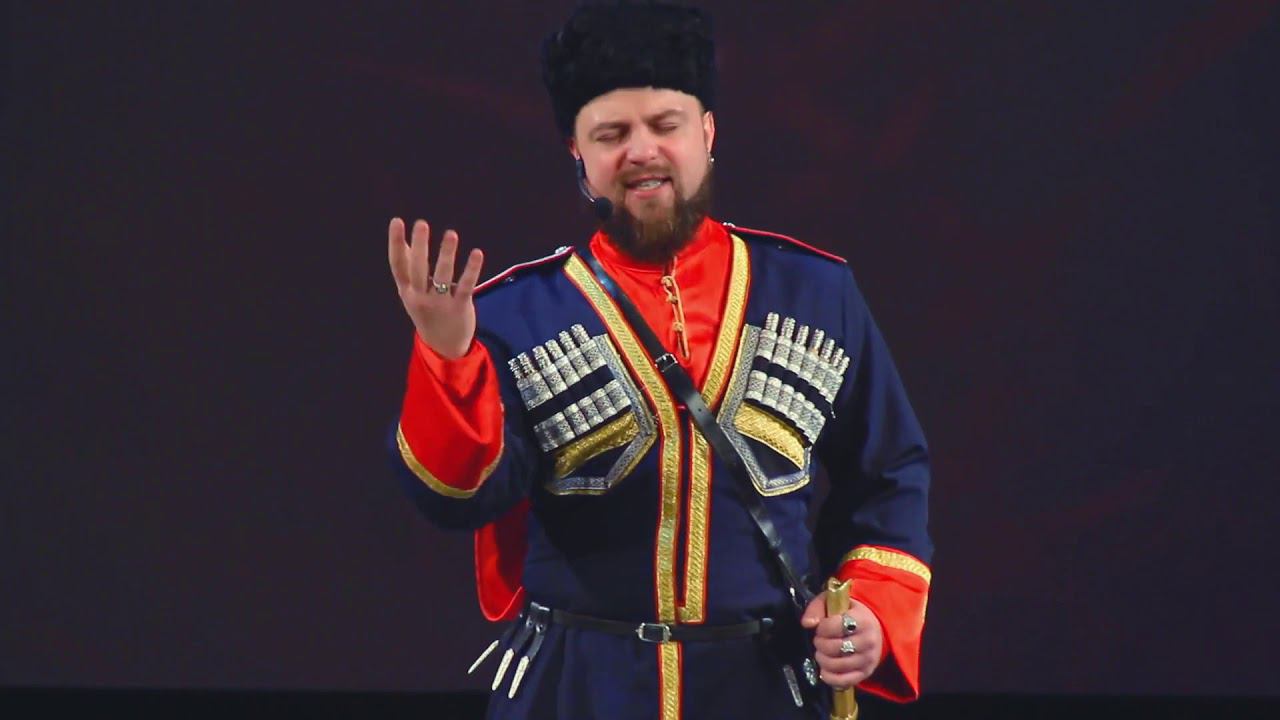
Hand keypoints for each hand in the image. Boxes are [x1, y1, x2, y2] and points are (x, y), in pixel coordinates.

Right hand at [387, 218, 484, 358]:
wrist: (443, 347)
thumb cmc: (427, 312)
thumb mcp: (413, 293)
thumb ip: (409, 267)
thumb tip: (403, 240)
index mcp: (407, 291)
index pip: (398, 265)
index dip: (395, 243)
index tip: (397, 221)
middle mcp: (420, 297)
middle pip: (418, 269)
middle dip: (419, 246)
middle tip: (421, 223)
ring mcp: (440, 304)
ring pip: (442, 276)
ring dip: (446, 254)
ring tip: (451, 234)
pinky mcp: (460, 308)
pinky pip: (465, 286)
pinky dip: (471, 269)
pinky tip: (477, 253)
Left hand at [800, 590, 883, 689]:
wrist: (873, 627)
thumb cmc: (849, 613)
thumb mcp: (833, 602)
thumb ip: (816, 608)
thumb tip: (807, 623)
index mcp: (863, 620)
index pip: (835, 626)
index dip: (822, 628)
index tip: (821, 627)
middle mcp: (869, 641)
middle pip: (835, 648)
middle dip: (820, 644)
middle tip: (819, 640)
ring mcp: (868, 659)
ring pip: (837, 666)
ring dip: (822, 660)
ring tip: (822, 653)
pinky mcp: (865, 674)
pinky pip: (843, 681)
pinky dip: (829, 677)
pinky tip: (824, 669)